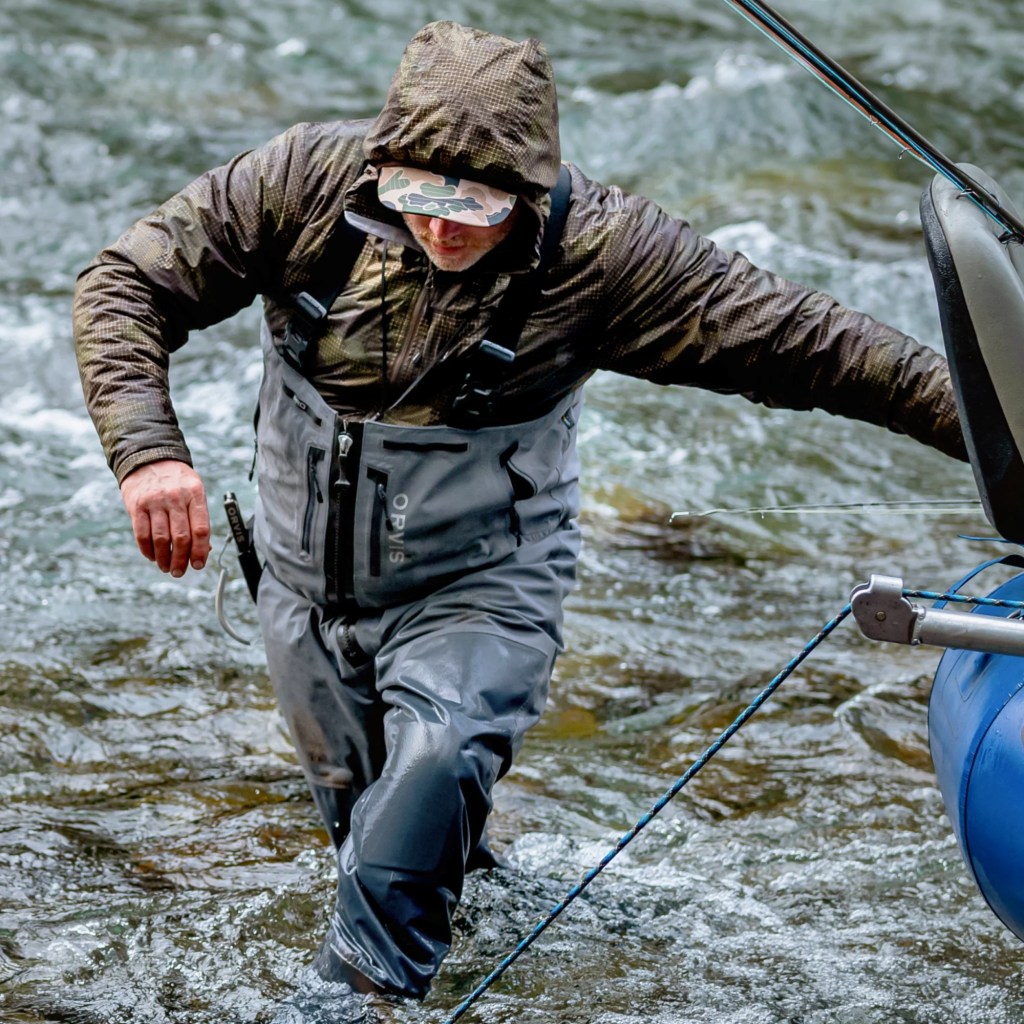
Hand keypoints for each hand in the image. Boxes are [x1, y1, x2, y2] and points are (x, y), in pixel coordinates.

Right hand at [120, 459, 210, 576]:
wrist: (149, 458)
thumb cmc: (177, 481)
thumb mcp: (194, 492)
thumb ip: (198, 518)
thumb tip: (205, 549)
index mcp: (196, 494)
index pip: (201, 529)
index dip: (200, 551)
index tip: (198, 565)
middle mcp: (176, 498)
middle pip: (181, 537)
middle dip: (181, 560)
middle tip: (180, 572)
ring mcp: (155, 502)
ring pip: (160, 539)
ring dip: (164, 558)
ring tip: (167, 567)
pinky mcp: (137, 506)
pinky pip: (142, 534)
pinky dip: (147, 550)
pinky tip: (152, 556)